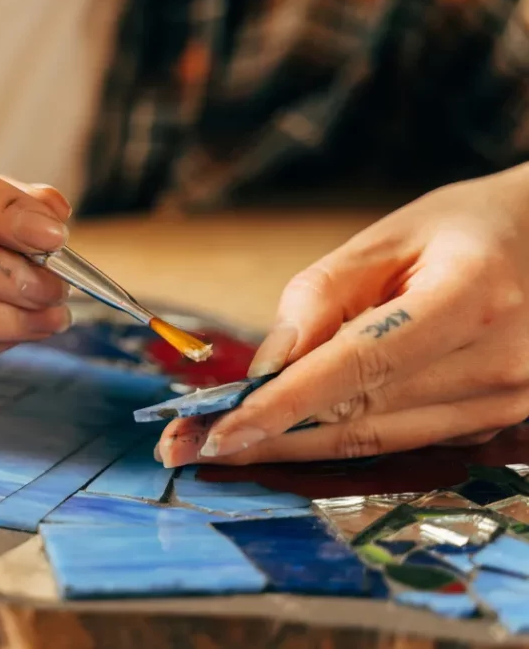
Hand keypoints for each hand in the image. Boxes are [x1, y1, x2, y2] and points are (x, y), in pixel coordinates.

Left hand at [158, 163, 528, 465]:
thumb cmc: (469, 227)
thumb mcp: (391, 236)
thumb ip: (323, 297)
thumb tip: (267, 367)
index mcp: (469, 299)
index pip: (357, 366)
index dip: (281, 405)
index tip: (216, 430)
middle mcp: (497, 363)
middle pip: (356, 418)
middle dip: (263, 437)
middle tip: (182, 446)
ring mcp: (506, 402)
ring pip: (374, 442)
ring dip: (289, 450)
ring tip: (214, 447)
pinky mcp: (498, 422)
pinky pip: (401, 442)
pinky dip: (336, 443)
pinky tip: (282, 439)